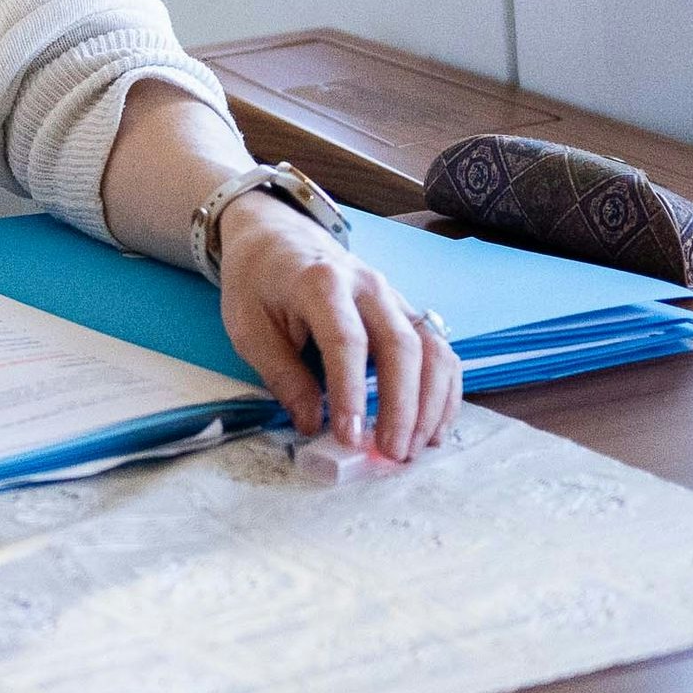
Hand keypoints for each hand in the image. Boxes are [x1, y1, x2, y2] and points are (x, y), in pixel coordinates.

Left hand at [213, 198, 462, 460]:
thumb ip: (280, 374)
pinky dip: (445, 391)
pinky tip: (433, 427)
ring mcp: (395, 297)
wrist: (278, 239)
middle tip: (391, 453)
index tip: (350, 436)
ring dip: (431, 403)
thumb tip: (312, 423)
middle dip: (402, 406)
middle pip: (401, 346)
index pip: (345, 340)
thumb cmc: (259, 283)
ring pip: (431, 349)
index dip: (351, 391)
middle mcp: (367, 286)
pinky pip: (440, 350)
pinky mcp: (408, 312)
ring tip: (415, 447)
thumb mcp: (247, 326)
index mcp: (320, 283)